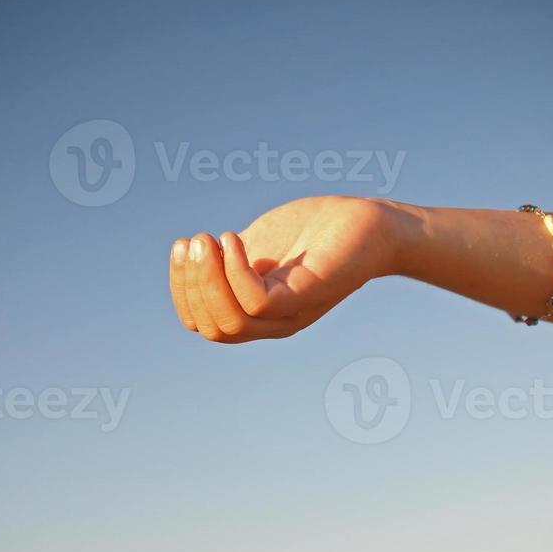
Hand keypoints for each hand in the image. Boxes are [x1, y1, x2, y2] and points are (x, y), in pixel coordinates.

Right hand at [169, 195, 395, 342]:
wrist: (371, 223)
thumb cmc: (314, 232)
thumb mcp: (258, 246)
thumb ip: (228, 260)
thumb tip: (192, 259)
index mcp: (257, 313)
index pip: (203, 324)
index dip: (182, 290)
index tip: (183, 247)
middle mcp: (272, 322)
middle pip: (213, 328)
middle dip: (191, 285)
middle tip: (195, 240)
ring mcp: (290, 311)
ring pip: (231, 322)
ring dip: (206, 280)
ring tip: (207, 239)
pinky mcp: (307, 294)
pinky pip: (256, 301)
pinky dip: (234, 271)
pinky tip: (232, 239)